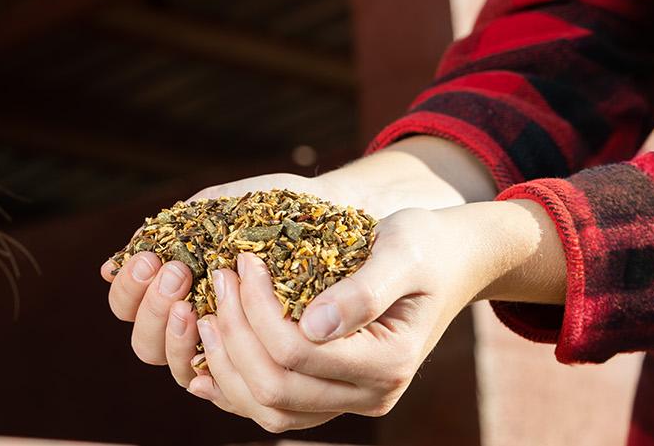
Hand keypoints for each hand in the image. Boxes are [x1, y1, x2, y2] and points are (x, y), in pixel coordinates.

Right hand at [101, 174, 342, 377]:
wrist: (339, 215)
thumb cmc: (277, 209)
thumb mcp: (220, 209)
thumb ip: (168, 234)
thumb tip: (108, 266)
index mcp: (174, 287)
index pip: (126, 306)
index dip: (129, 290)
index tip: (151, 260)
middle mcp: (192, 323)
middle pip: (144, 345)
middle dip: (150, 310)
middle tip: (177, 274)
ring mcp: (225, 347)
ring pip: (178, 368)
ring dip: (176, 336)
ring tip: (195, 303)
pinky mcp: (262, 364)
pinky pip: (227, 386)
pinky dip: (215, 365)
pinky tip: (221, 334)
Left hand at [184, 200, 561, 431]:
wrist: (447, 261)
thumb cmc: (424, 244)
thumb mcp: (403, 250)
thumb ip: (364, 289)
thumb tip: (314, 324)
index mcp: (389, 361)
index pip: (298, 351)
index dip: (257, 308)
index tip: (242, 259)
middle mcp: (370, 394)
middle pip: (276, 387)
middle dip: (234, 333)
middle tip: (219, 279)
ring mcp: (349, 401)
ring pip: (268, 409)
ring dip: (228, 364)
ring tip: (205, 313)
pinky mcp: (330, 395)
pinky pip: (273, 409)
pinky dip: (235, 386)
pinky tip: (206, 355)